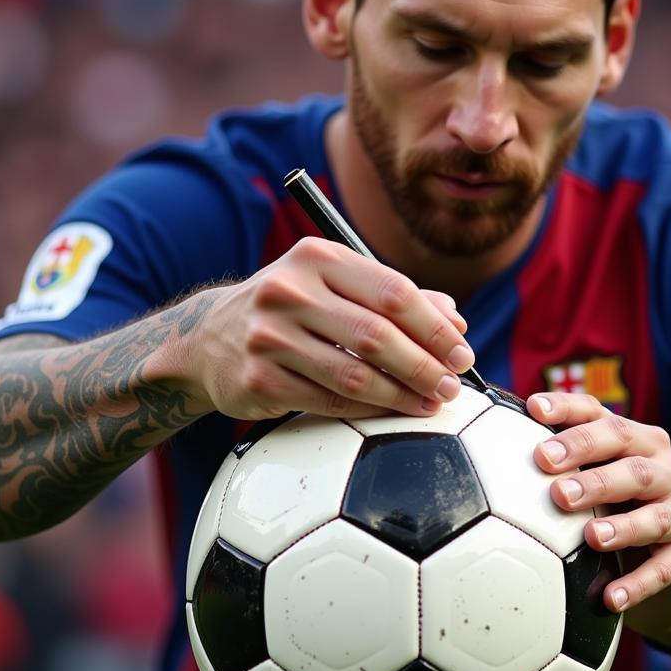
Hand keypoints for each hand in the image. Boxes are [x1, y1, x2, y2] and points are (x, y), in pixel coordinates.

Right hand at [184, 236, 474, 419]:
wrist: (208, 337)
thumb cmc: (292, 308)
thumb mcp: (334, 284)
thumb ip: (394, 297)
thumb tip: (455, 321)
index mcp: (317, 257)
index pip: (393, 291)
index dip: (435, 327)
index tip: (462, 353)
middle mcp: (289, 290)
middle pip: (377, 334)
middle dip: (424, 365)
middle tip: (452, 385)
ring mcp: (269, 336)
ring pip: (354, 374)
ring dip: (402, 395)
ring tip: (431, 403)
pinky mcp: (258, 379)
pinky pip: (328, 400)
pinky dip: (369, 410)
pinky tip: (393, 413)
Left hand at [529, 392, 670, 641]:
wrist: (666, 571)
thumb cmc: (613, 513)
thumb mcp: (591, 484)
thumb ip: (557, 463)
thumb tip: (487, 444)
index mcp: (637, 441)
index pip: (601, 416)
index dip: (568, 410)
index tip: (532, 410)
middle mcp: (666, 469)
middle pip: (630, 462)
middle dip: (590, 466)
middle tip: (551, 480)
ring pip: (654, 515)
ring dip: (621, 526)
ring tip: (589, 536)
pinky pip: (663, 571)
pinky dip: (637, 584)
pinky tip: (611, 598)